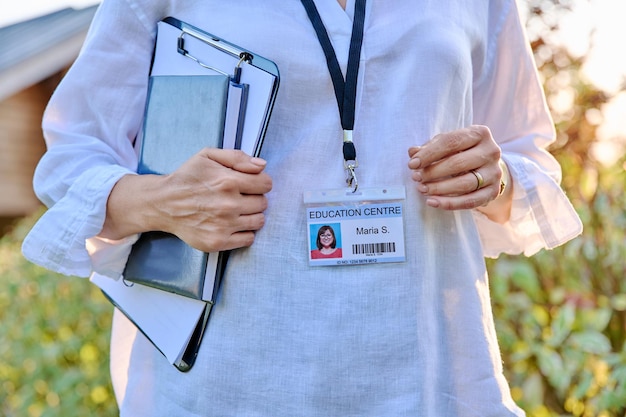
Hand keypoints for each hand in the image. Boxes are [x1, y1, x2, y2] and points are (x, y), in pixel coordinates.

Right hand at [102, 148, 272, 251]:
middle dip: (254, 198)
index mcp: (228, 181)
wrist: (162, 204)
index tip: (249, 184)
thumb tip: (262, 166)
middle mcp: (228, 205)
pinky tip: (232, 224)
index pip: (266, 184)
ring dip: (251, 215)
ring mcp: (223, 225)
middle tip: (239, 197)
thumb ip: (237, 157)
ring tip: (236, 210)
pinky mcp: (218, 242)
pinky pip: (248, 239)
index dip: (260, 182)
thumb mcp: (208, 156)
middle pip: (263, 203)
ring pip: (259, 221)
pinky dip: (244, 232)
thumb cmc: (186, 178)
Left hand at [407, 125, 505, 210]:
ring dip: (439, 188)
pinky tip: (432, 202)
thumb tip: (412, 152)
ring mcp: (494, 172)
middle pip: (458, 163)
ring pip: (464, 183)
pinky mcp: (494, 191)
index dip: (429, 153)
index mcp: (479, 133)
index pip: (451, 141)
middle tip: (416, 178)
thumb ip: (430, 147)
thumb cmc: (461, 152)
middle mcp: (491, 151)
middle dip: (433, 172)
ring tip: (422, 189)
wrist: (487, 168)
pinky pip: (470, 201)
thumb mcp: (447, 145)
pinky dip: (449, 203)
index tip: (412, 164)